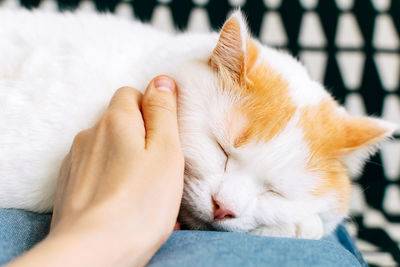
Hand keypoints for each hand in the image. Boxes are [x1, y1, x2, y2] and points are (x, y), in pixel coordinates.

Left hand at [8, 75, 183, 266]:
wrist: (93, 251)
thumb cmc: (139, 203)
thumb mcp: (166, 152)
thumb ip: (163, 112)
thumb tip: (161, 81)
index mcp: (115, 121)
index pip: (131, 94)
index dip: (151, 111)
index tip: (164, 137)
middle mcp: (90, 134)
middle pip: (118, 121)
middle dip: (139, 136)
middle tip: (157, 167)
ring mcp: (75, 160)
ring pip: (107, 147)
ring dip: (124, 158)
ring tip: (141, 189)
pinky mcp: (69, 184)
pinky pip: (95, 171)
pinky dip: (109, 178)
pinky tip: (121, 201)